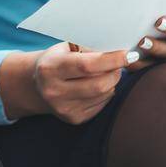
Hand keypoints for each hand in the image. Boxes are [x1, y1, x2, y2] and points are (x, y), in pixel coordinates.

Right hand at [0, 43, 136, 123]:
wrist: (37, 85)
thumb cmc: (57, 60)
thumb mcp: (65, 48)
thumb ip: (90, 48)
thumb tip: (121, 51)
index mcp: (50, 68)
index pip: (87, 65)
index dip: (111, 60)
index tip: (128, 54)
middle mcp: (54, 91)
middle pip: (99, 84)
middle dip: (115, 72)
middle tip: (117, 63)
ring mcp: (63, 108)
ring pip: (104, 94)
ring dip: (111, 82)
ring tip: (104, 73)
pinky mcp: (74, 118)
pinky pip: (101, 104)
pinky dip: (105, 93)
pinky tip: (96, 85)